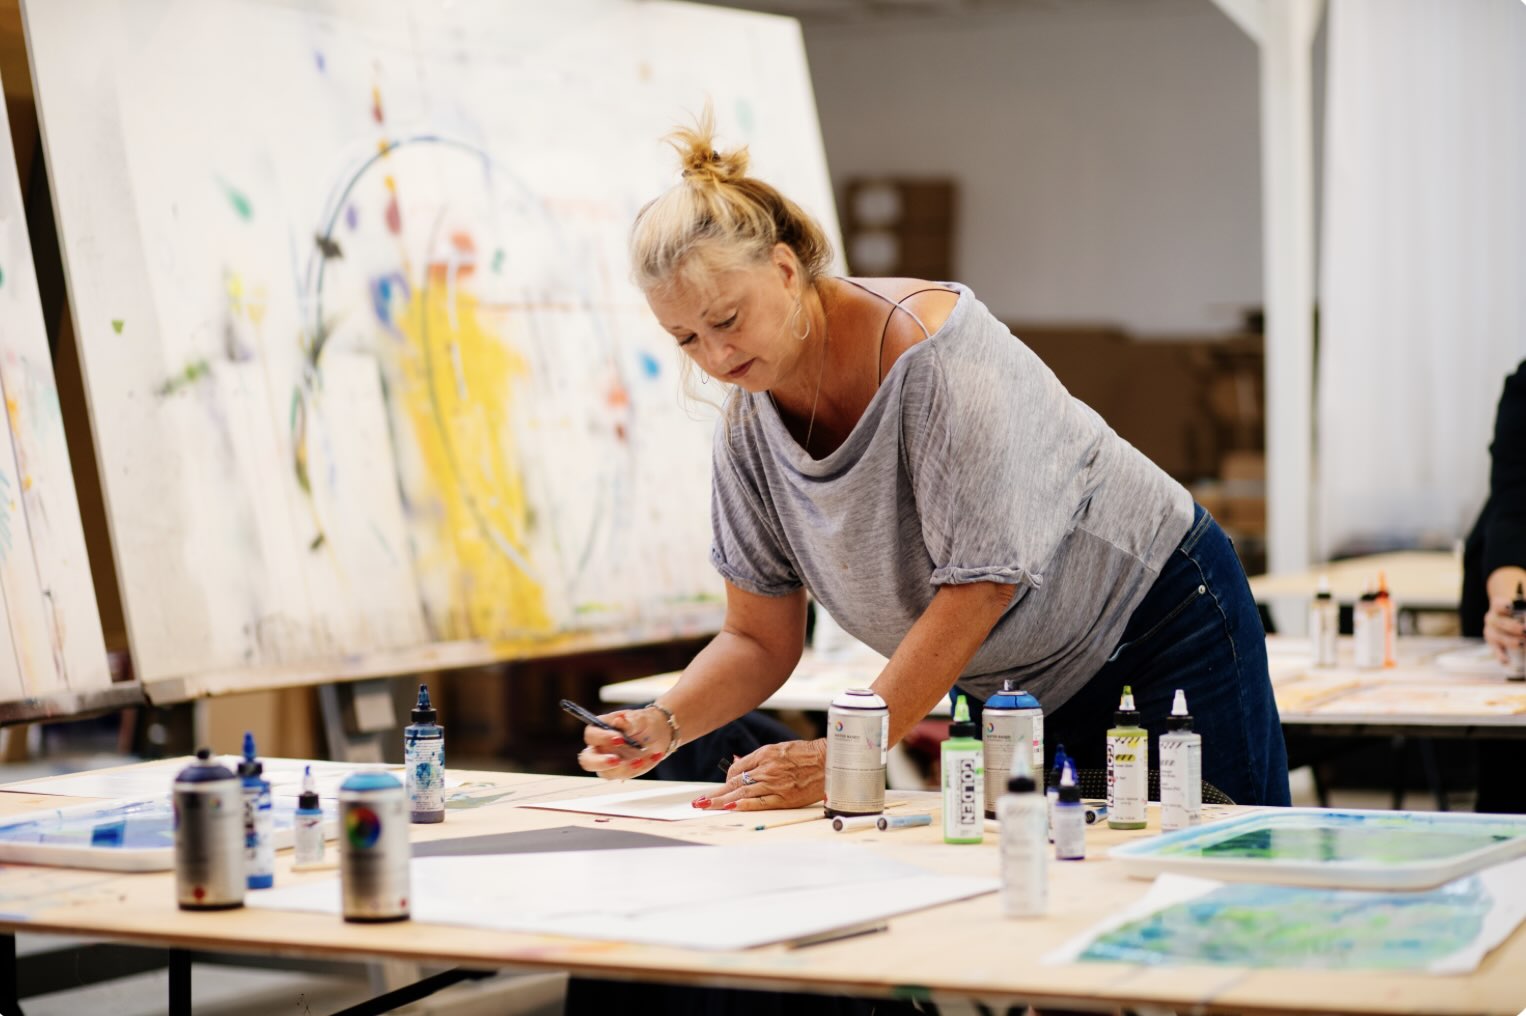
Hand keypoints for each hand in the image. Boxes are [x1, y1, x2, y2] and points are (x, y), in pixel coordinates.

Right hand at [574, 707, 671, 779]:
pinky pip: (626, 775)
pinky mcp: (620, 771)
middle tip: (617, 760)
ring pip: (607, 773)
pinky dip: (640, 767)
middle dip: (600, 762)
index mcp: (600, 729)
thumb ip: (629, 721)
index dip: (602, 738)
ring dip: (626, 767)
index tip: (620, 738)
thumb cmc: (642, 722)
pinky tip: (652, 756)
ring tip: (642, 758)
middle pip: (587, 760)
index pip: (591, 735)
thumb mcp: (639, 718)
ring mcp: (608, 762)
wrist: (658, 733)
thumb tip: (619, 720)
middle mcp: (600, 748)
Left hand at [697, 739, 826, 811]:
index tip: (721, 787)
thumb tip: (738, 762)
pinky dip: (742, 805)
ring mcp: (774, 784)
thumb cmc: (806, 755)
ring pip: (742, 792)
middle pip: (734, 782)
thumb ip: (758, 758)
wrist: (829, 762)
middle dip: (715, 793)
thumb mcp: (779, 749)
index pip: (737, 768)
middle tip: (699, 802)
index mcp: (765, 754)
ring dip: (721, 801)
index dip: (727, 779)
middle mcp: (767, 768)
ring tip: (706, 807)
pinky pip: (758, 803)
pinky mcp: (783, 798)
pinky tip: (730, 807)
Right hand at [1483, 593, 1525, 664]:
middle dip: (1514, 627)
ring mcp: (1491, 632)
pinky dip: (1501, 656)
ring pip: (1498, 637)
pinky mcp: (1494, 643)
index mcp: (1499, 606)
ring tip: (1523, 644)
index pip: (1499, 605)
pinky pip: (1496, 650)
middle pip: (1501, 623)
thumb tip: (1525, 618)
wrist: (1506, 616)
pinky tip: (1506, 661)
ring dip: (1512, 641)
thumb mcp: (1520, 606)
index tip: (1510, 608)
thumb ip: (1522, 608)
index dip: (1504, 607)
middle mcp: (1492, 618)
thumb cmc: (1517, 610)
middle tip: (1525, 630)